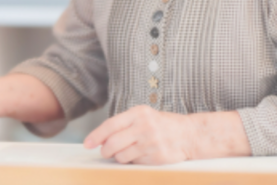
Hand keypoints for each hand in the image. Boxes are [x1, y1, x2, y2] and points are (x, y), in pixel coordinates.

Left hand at [83, 106, 249, 164]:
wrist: (190, 134)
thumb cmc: (163, 124)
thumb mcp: (144, 116)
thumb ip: (124, 124)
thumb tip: (101, 138)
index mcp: (138, 113)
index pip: (111, 125)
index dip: (96, 136)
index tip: (87, 144)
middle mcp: (144, 127)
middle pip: (113, 143)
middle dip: (105, 150)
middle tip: (105, 152)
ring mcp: (150, 142)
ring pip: (121, 156)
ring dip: (119, 157)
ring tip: (127, 152)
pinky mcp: (156, 156)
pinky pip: (134, 162)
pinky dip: (132, 161)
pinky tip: (140, 155)